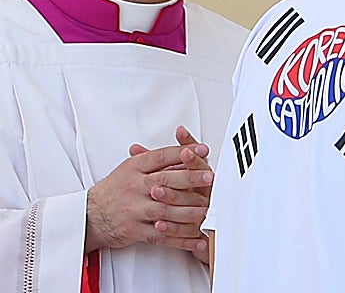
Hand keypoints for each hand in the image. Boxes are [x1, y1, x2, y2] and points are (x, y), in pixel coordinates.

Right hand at [85, 126, 213, 259]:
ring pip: (165, 210)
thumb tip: (187, 151)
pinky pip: (160, 235)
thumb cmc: (116, 189)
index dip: (182, 152)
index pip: (161, 156)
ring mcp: (134, 210)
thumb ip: (157, 161)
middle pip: (165, 181)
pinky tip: (195, 240)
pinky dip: (180, 239)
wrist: (89, 216)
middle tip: (210, 177)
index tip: (203, 150)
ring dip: (188, 212)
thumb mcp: (131, 169)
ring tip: (206, 211)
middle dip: (190, 179)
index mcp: (134, 168)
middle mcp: (134, 187)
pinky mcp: (134, 230)